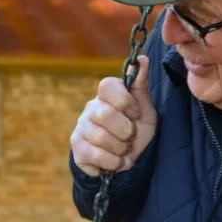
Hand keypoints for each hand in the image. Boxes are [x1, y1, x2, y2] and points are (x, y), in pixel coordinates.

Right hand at [70, 54, 157, 176]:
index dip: (124, 101)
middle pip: (105, 114)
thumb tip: (142, 58)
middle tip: (130, 136)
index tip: (135, 114)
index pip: (107, 85)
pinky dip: (113, 162)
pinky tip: (116, 161)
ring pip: (100, 137)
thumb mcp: (144, 109)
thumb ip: (141, 85)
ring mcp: (81, 127)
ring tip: (123, 150)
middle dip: (125, 130)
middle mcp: (91, 108)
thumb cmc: (136, 131)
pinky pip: (95, 154)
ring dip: (120, 148)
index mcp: (107, 95)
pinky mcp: (77, 147)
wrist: (127, 161)